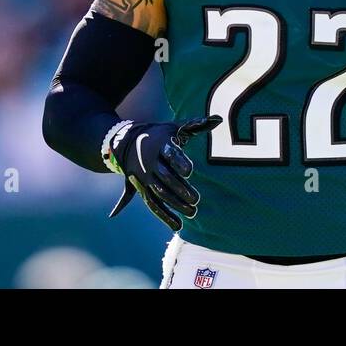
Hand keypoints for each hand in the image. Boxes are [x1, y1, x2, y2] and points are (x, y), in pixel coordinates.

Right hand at [107, 116, 220, 231]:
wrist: (127, 142)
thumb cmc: (161, 134)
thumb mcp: (175, 127)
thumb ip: (196, 125)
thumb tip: (218, 119)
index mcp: (160, 145)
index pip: (169, 154)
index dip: (179, 162)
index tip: (190, 171)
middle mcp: (150, 163)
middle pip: (165, 177)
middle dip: (180, 189)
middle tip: (196, 200)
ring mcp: (146, 178)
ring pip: (159, 193)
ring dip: (175, 204)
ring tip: (192, 212)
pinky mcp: (143, 189)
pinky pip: (152, 205)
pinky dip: (164, 216)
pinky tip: (177, 226)